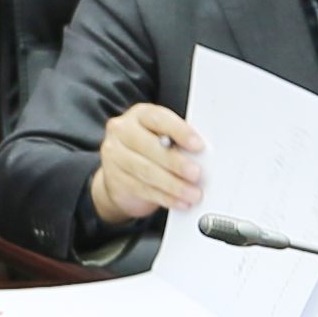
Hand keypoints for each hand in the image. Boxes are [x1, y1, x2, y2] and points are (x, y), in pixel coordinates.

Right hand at [89, 101, 205, 228]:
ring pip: (146, 171)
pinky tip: (180, 201)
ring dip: (173, 185)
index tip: (198, 145)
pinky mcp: (114, 179)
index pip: (158, 119)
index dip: (179, 131)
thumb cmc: (150, 151)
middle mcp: (122, 131)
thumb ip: (179, 142)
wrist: (120, 173)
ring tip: (193, 193)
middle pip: (149, 146)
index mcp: (139, 115)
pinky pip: (142, 189)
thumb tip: (203, 156)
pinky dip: (165, 197)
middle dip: (176, 162)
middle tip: (196, 174)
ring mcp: (114, 155)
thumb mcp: (163, 137)